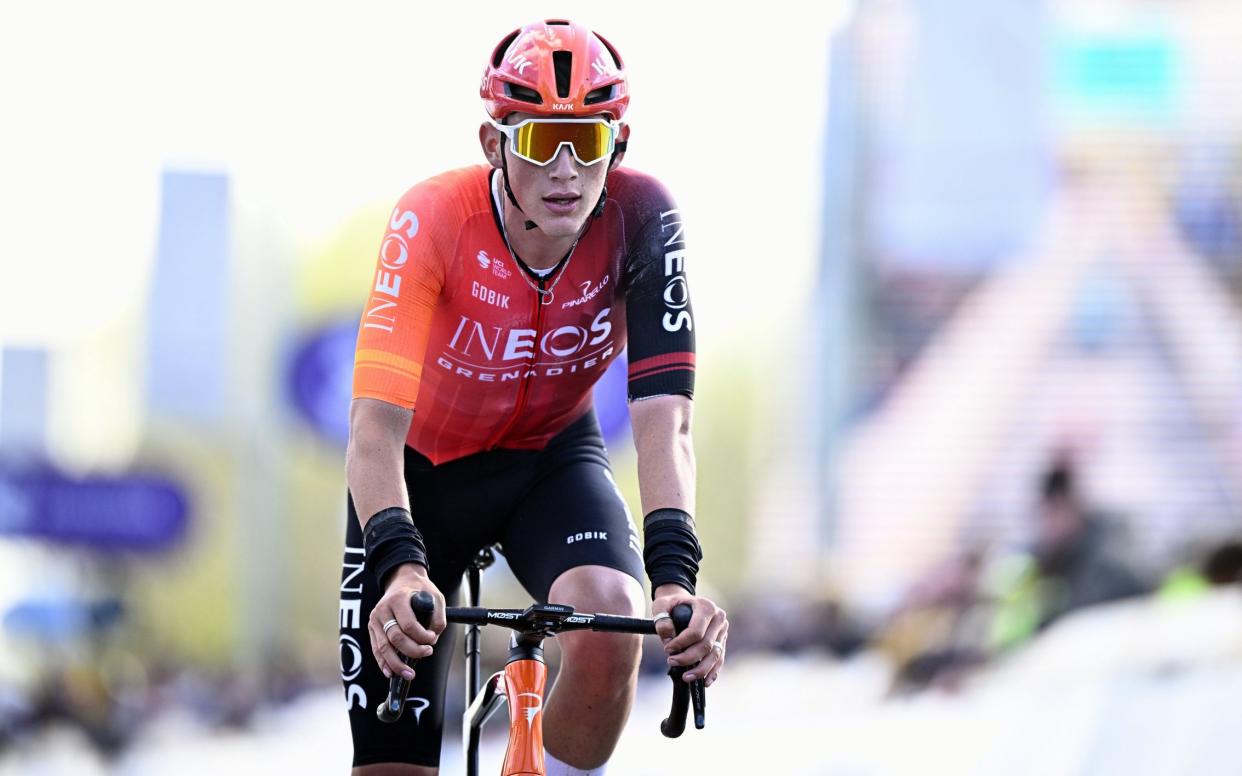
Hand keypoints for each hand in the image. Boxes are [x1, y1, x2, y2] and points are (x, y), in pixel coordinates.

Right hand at [367, 563, 445, 680]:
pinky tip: (391, 673)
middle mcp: (383, 609)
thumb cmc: (420, 589)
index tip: (432, 640)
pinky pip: (376, 648)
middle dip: (412, 651)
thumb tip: (433, 639)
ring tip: (409, 674)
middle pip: (395, 638)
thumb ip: (438, 618)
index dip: (422, 637)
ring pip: (383, 647)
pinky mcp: (371, 627)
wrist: (402, 580)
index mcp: (398, 599)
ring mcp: (374, 619)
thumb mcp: (436, 597)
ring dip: (396, 664)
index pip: (408, 625)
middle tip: (427, 653)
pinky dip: (383, 662)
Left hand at [652, 583, 728, 687]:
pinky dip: (713, 672)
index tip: (668, 649)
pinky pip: (719, 659)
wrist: (682, 603)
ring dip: (701, 669)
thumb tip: (669, 638)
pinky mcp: (722, 641)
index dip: (681, 644)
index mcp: (706, 606)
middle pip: (706, 645)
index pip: (696, 631)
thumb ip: (662, 620)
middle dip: (688, 658)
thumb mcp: (661, 605)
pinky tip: (705, 682)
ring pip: (715, 655)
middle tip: (671, 662)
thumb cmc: (671, 604)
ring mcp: (722, 630)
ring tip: (686, 677)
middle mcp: (719, 618)